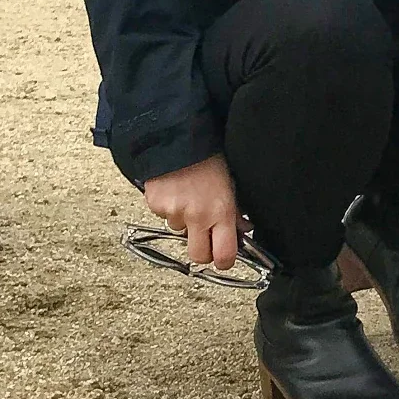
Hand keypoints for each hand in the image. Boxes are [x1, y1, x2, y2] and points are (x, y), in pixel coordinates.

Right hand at [142, 154, 242, 271]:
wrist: (178, 138)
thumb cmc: (210, 157)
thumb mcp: (232, 182)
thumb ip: (236, 210)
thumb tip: (243, 229)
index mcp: (221, 211)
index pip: (223, 256)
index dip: (225, 260)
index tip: (225, 257)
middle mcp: (197, 216)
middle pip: (198, 256)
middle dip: (203, 250)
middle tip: (207, 235)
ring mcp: (174, 212)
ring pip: (180, 231)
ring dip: (185, 221)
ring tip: (191, 196)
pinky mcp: (155, 206)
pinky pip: (164, 216)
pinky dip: (170, 208)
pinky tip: (176, 190)